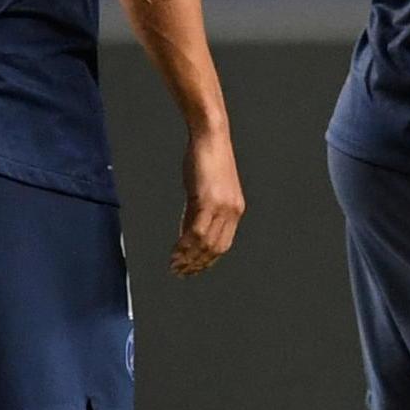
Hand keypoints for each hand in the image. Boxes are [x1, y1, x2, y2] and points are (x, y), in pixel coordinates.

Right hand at [172, 129, 243, 275]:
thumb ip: (198, 212)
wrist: (211, 137)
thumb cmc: (206, 158)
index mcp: (235, 210)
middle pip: (214, 248)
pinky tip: (175, 252)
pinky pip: (196, 232)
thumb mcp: (205, 189)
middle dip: (196, 264)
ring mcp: (222, 207)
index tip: (192, 269)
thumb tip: (187, 235)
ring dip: (188, 258)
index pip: (222, 244)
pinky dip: (184, 245)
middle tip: (179, 272)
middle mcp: (232, 211)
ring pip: (205, 244)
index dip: (207, 260)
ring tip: (174, 266)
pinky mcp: (208, 201)